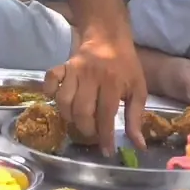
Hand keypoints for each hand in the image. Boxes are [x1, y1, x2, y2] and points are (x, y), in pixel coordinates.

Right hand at [43, 37, 147, 154]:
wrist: (109, 38)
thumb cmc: (126, 66)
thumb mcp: (138, 90)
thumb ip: (136, 118)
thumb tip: (138, 146)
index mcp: (112, 83)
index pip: (105, 115)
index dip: (105, 137)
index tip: (107, 151)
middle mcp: (91, 77)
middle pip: (81, 111)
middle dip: (87, 129)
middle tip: (93, 133)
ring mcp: (74, 70)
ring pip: (64, 101)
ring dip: (70, 117)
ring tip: (80, 120)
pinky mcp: (62, 66)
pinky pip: (50, 81)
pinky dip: (50, 93)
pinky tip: (60, 100)